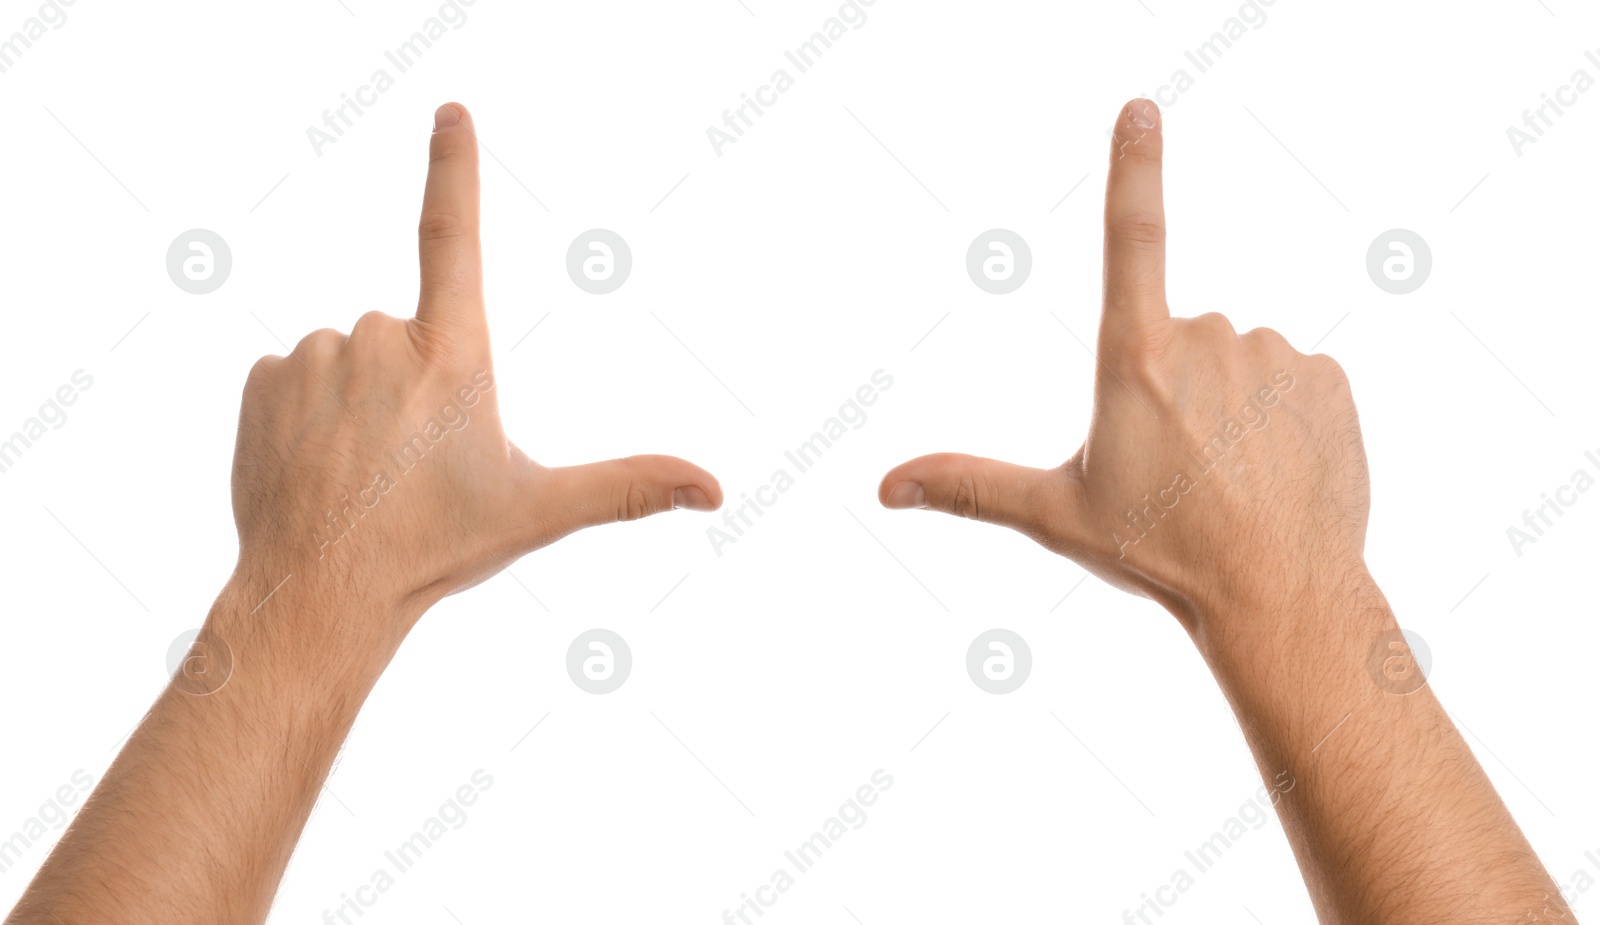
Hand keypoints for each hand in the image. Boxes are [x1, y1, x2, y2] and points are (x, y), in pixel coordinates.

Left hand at [232, 102, 721, 632]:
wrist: (319, 594)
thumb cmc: (434, 550)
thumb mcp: (540, 512)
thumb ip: (628, 487)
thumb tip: (717, 490)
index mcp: (453, 357)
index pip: (453, 238)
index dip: (455, 169)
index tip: (450, 113)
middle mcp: (380, 339)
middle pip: (406, 334)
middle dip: (413, 384)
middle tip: (408, 463)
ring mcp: (315, 355)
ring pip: (351, 355)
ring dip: (359, 398)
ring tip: (360, 470)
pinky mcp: (263, 378)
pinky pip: (298, 374)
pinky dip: (310, 409)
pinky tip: (318, 464)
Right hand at [879, 99, 1368, 630]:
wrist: (1280, 597)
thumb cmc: (1160, 555)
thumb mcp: (1055, 516)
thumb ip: (969, 486)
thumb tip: (886, 486)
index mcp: (1137, 361)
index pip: (1132, 239)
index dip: (1133, 167)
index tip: (1141, 109)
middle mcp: (1211, 340)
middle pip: (1178, 336)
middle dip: (1172, 386)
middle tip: (1176, 467)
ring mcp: (1276, 355)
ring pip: (1236, 357)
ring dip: (1227, 401)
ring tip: (1228, 476)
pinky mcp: (1329, 379)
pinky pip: (1289, 377)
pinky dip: (1278, 414)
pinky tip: (1272, 470)